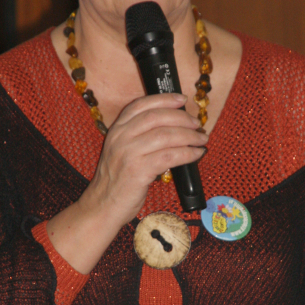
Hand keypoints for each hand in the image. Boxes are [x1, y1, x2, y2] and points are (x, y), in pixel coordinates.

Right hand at [88, 91, 206, 225]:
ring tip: (201, 140)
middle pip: (156, 117)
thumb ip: (139, 136)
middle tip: (197, 124)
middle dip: (182, 118)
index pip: (141, 105)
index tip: (182, 99)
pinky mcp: (138, 171)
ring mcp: (128, 153)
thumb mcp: (121, 150)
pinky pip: (169, 157)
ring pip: (166, 136)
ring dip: (189, 136)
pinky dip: (187, 154)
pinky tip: (196, 154)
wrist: (102, 205)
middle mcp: (120, 137)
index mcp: (117, 129)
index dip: (164, 99)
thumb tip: (175, 126)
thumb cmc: (117, 180)